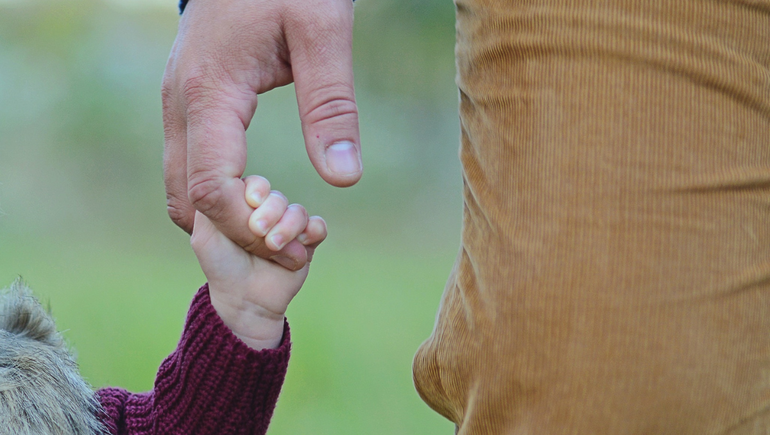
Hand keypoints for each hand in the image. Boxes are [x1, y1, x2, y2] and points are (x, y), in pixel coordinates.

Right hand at [162, 0, 359, 270]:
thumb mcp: (322, 32)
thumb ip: (331, 105)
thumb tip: (343, 178)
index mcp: (209, 93)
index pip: (213, 189)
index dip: (250, 230)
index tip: (297, 245)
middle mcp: (179, 107)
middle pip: (188, 201)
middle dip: (235, 237)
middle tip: (290, 248)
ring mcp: (177, 107)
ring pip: (181, 191)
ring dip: (224, 222)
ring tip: (279, 229)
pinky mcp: (187, 107)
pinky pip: (189, 170)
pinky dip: (218, 200)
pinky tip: (260, 203)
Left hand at [191, 176, 326, 349]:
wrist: (244, 301)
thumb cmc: (221, 267)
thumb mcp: (205, 234)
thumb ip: (210, 204)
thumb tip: (225, 177)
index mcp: (244, 207)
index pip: (257, 184)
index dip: (256, 190)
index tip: (251, 202)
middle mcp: (268, 214)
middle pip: (278, 197)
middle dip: (271, 212)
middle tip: (259, 231)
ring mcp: (289, 229)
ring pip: (298, 212)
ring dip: (288, 226)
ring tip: (274, 245)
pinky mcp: (307, 244)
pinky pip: (318, 227)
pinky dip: (312, 231)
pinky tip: (302, 243)